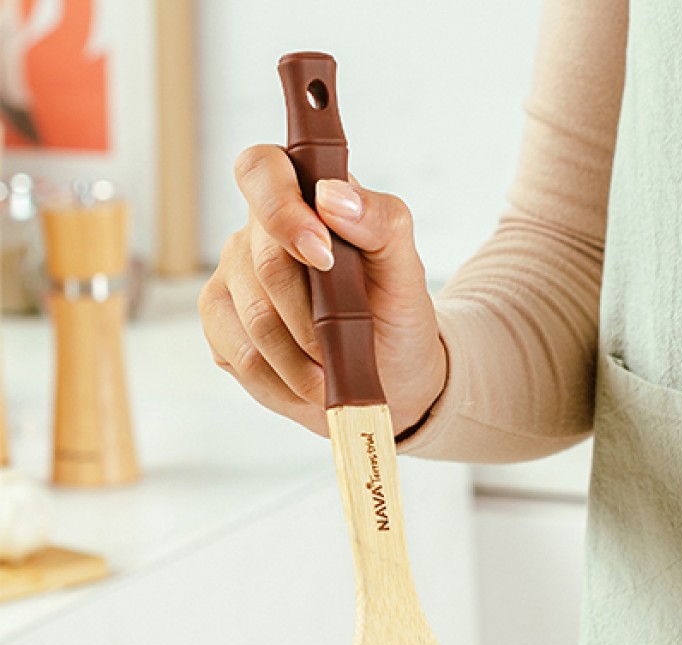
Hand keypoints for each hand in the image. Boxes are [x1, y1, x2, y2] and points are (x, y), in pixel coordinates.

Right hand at [199, 145, 445, 437]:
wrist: (390, 375)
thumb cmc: (395, 314)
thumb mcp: (406, 271)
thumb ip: (383, 222)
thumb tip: (332, 196)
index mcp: (302, 197)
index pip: (261, 170)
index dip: (282, 211)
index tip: (322, 256)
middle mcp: (258, 233)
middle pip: (265, 264)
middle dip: (314, 316)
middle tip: (347, 341)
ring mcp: (233, 278)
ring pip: (255, 319)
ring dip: (304, 359)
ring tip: (334, 374)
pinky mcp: (221, 326)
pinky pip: (241, 356)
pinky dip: (284, 380)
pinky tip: (310, 383)